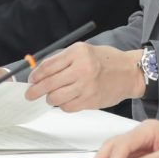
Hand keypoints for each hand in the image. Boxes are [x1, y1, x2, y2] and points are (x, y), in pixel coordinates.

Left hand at [25, 43, 141, 111]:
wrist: (129, 72)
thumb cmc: (106, 60)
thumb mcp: (84, 50)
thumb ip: (63, 59)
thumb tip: (39, 72)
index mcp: (78, 53)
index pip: (48, 66)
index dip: (35, 75)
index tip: (31, 79)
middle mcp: (82, 69)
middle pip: (49, 83)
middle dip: (35, 91)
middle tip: (30, 94)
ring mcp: (87, 86)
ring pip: (56, 98)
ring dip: (50, 98)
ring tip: (52, 95)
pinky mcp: (90, 101)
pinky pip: (67, 107)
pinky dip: (63, 104)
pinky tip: (67, 98)